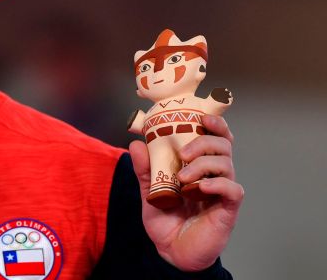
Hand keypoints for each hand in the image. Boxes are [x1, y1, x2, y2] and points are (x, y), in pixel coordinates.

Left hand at [128, 115, 243, 271]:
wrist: (170, 251)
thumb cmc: (166, 220)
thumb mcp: (149, 191)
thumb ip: (145, 169)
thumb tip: (136, 144)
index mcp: (199, 166)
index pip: (214, 138)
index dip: (214, 123)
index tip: (202, 117)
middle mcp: (214, 175)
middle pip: (223, 145)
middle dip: (204, 141)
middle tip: (183, 153)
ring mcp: (222, 192)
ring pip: (227, 164)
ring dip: (203, 165)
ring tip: (182, 178)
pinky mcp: (228, 209)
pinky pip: (232, 190)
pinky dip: (217, 184)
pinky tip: (201, 188)